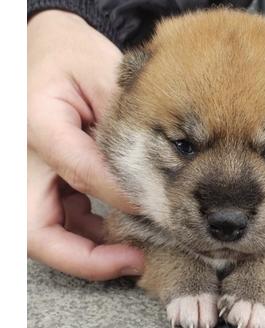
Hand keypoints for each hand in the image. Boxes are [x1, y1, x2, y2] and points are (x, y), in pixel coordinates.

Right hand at [28, 10, 143, 279]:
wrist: (44, 49)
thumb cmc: (71, 56)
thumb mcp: (102, 74)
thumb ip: (120, 123)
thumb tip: (147, 179)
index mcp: (37, 122)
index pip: (80, 171)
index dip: (121, 196)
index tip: (156, 207)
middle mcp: (18, 156)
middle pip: (36, 229)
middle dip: (84, 256)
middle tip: (132, 262)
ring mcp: (23, 171)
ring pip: (43, 231)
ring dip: (86, 248)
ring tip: (133, 250)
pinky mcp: (36, 178)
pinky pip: (53, 217)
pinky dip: (84, 231)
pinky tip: (116, 227)